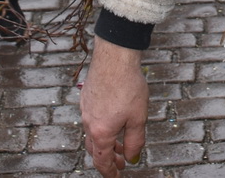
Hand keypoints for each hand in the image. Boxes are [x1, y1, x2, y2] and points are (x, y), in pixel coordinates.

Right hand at [81, 39, 148, 176]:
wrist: (114, 58)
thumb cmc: (128, 86)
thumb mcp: (138, 118)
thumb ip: (134, 141)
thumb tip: (132, 158)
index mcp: (101, 132)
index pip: (102, 161)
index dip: (110, 172)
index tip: (117, 177)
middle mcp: (89, 123)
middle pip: (95, 149)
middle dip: (109, 158)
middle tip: (121, 162)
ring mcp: (86, 110)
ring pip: (94, 134)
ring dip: (107, 142)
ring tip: (121, 143)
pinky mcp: (87, 98)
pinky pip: (92, 119)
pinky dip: (103, 127)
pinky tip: (114, 120)